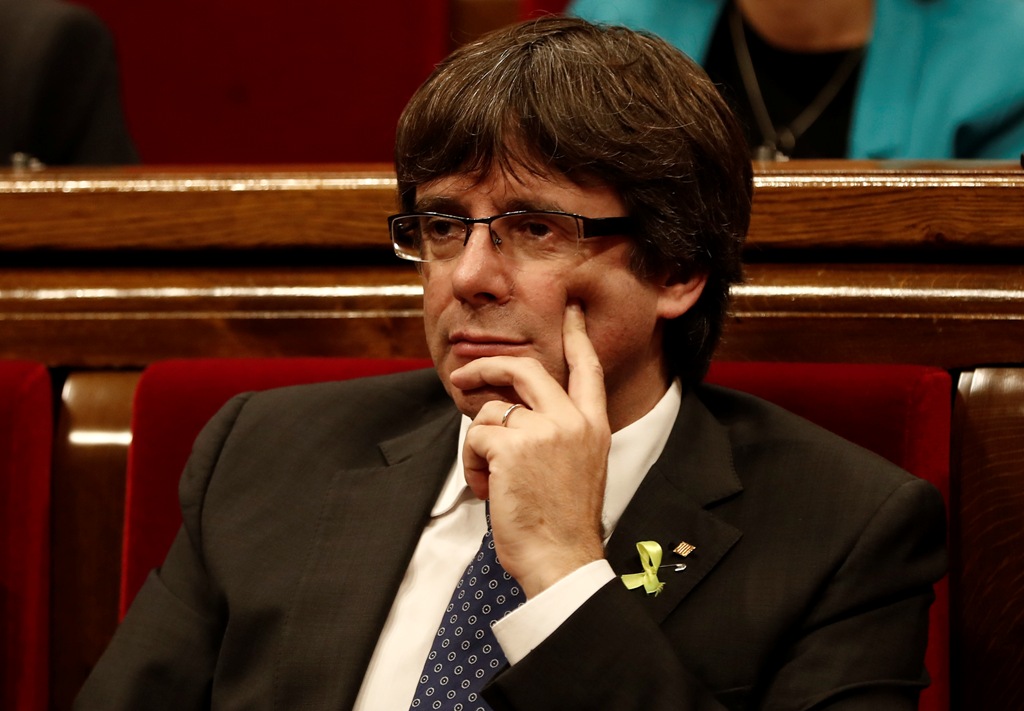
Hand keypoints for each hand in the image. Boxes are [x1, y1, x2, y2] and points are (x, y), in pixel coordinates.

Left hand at [448, 302, 610, 597]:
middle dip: (486, 369)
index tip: (572, 311)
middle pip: (524, 369)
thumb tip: (510, 412)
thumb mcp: (579, 466)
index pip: (587, 368)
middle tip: (462, 376)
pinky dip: (471, 464)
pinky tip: (486, 489)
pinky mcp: (513, 446)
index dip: (577, 336)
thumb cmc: (563, 522)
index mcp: (594, 426)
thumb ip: (557, 432)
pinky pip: (474, 437)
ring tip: (490, 479)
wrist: (562, 558)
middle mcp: (572, 420)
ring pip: (489, 412)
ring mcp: (544, 430)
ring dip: (478, 446)